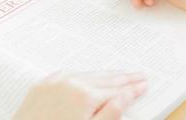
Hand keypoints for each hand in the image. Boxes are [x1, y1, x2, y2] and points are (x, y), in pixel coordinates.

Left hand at [13, 72, 146, 119]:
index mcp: (85, 96)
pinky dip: (80, 74)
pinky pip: (66, 73)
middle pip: (105, 78)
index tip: (144, 83)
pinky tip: (86, 74)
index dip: (133, 87)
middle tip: (138, 75)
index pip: (117, 89)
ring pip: (87, 73)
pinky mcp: (42, 85)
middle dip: (124, 77)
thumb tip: (128, 95)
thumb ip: (111, 112)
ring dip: (105, 74)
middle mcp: (71, 83)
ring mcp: (55, 82)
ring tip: (118, 74)